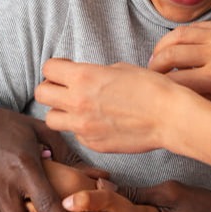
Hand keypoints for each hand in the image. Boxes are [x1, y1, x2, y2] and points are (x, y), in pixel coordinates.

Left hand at [37, 59, 187, 153]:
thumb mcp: (120, 68)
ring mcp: (83, 126)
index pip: (48, 69)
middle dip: (51, 88)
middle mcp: (77, 102)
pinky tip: (99, 122)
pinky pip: (75, 135)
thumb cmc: (151, 88)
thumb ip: (94, 73)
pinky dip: (81, 128)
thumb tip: (85, 78)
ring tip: (77, 108)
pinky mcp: (93, 144)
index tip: (66, 69)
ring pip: (51, 119)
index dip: (56, 67)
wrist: (169, 117)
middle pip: (41, 93)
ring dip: (60, 111)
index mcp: (84, 77)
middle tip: (65, 88)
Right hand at [149, 19, 210, 109]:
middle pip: (170, 54)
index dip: (161, 87)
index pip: (175, 80)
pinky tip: (177, 45)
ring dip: (163, 46)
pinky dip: (181, 36)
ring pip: (179, 35)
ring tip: (159, 57)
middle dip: (154, 65)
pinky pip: (196, 27)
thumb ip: (204, 99)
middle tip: (150, 74)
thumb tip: (179, 95)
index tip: (155, 92)